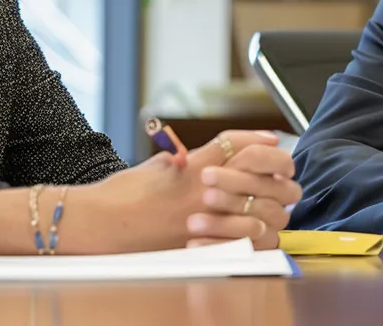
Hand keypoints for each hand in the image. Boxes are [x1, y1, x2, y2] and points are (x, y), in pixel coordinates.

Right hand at [0, 130, 297, 254]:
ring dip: (271, 199)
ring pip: (255, 206)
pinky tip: (261, 222)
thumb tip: (216, 154)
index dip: (256, 139)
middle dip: (274, 168)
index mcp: (190, 167)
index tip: (271, 139)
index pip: (235, 144)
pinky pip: (240, 235)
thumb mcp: (158, 165)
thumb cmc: (124, 193)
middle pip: (254, 174)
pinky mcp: (199, 243)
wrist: (100, 225)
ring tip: (279, 195)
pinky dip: (255, 227)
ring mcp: (203, 219)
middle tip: (283, 167)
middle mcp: (201, 191)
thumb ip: (188, 158)